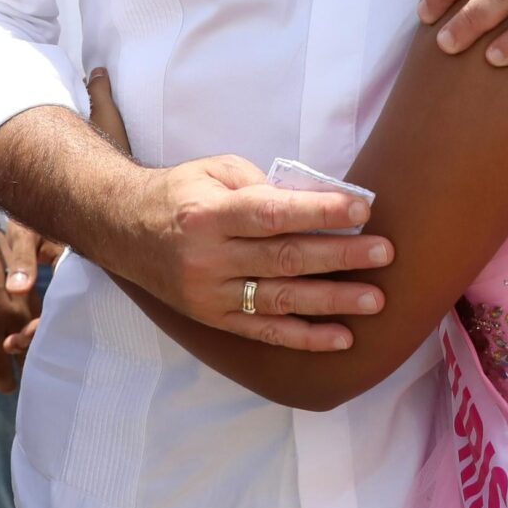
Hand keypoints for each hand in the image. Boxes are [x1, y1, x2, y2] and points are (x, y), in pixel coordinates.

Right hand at [85, 67, 389, 351]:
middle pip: (285, 259)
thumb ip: (262, 185)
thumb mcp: (213, 171)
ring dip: (333, 301)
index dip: (320, 212)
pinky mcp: (214, 320)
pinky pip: (265, 333)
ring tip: (375, 299)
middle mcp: (208, 258)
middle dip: (340, 256)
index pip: (274, 214)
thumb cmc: (179, 194)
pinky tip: (341, 337)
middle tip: (385, 253)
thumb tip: (315, 200)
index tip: (362, 209)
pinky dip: (305, 337)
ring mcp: (210, 295)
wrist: (122, 230)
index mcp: (209, 214)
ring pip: (281, 300)